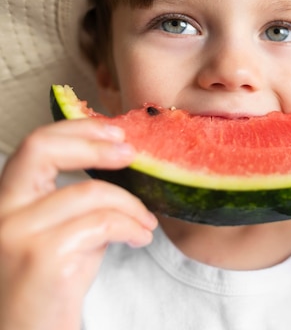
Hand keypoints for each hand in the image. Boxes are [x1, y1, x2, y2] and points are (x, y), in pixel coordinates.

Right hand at [0, 119, 157, 329]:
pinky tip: (141, 239)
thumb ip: (79, 205)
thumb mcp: (63, 236)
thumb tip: (119, 170)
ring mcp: (17, 234)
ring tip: (146, 223)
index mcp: (6, 203)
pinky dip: (132, 227)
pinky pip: (103, 224)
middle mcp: (2, 214)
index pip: (34, 146)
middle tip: (132, 153)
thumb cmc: (52, 290)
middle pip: (42, 148)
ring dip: (131, 205)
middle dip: (94, 143)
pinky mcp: (42, 257)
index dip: (76, 129)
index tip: (114, 131)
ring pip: (90, 193)